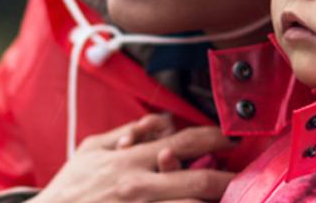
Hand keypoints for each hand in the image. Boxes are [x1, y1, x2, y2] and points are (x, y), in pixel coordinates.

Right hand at [29, 115, 235, 202]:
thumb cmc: (71, 187)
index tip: (232, 139)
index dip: (216, 137)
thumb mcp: (92, 149)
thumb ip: (128, 132)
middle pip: (200, 178)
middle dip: (228, 178)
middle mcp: (140, 185)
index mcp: (130, 159)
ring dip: (213, 200)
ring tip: (227, 197)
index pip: (186, 141)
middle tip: (243, 177)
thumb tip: (161, 121)